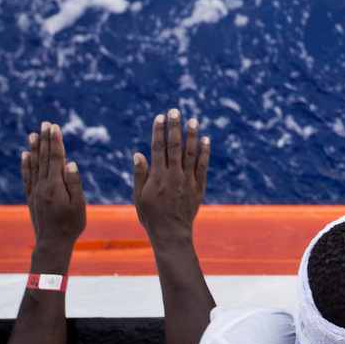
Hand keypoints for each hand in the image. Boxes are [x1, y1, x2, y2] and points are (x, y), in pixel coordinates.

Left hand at [21, 122, 86, 253]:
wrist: (52, 243)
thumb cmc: (71, 225)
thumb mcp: (79, 205)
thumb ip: (74, 183)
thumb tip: (69, 163)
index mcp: (56, 186)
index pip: (56, 158)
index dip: (55, 141)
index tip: (55, 127)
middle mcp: (43, 186)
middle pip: (44, 158)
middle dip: (45, 140)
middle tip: (45, 124)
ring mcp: (35, 191)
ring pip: (34, 165)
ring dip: (34, 148)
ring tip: (33, 134)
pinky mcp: (32, 197)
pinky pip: (27, 177)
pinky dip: (25, 165)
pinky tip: (24, 155)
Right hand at [133, 109, 209, 244]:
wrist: (171, 233)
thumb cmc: (151, 216)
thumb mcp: (139, 196)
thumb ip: (140, 174)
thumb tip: (138, 153)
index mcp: (157, 177)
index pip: (158, 148)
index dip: (159, 131)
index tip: (160, 117)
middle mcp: (174, 176)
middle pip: (175, 146)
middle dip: (175, 127)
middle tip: (176, 110)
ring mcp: (188, 181)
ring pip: (191, 154)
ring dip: (192, 136)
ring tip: (193, 120)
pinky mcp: (199, 187)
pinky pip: (203, 167)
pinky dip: (205, 153)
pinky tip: (206, 140)